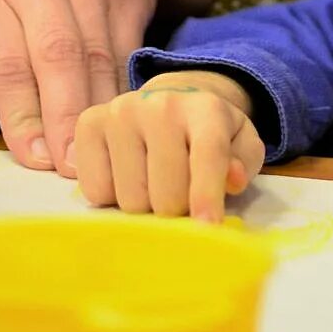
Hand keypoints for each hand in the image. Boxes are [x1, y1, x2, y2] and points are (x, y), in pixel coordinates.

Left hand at [0, 0, 214, 174]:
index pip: (1, 59)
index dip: (19, 113)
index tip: (33, 160)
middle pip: (54, 54)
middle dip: (63, 116)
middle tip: (70, 168)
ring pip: (94, 53)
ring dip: (96, 110)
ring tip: (96, 157)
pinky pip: (124, 45)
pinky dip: (122, 88)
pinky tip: (119, 122)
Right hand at [74, 72, 264, 222]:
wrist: (167, 102)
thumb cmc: (207, 134)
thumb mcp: (240, 145)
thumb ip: (244, 163)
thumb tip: (232, 179)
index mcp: (206, 108)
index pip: (208, 154)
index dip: (207, 194)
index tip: (206, 229)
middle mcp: (160, 104)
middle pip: (167, 194)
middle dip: (176, 211)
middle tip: (180, 198)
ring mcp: (120, 112)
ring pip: (131, 199)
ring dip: (145, 207)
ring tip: (153, 184)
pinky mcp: (89, 123)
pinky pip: (96, 191)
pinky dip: (112, 197)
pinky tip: (126, 175)